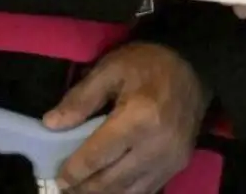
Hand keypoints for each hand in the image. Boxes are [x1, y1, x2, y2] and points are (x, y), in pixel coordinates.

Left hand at [44, 42, 208, 193]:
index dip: (73, 171)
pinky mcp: (178, 166)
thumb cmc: (149, 63)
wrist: (194, 66)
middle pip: (110, 181)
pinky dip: (123, 191)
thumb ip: (80, 99)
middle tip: (62, 187)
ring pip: (127, 191)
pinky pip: (145, 190)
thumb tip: (51, 124)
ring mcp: (170, 160)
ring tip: (81, 189)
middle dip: (82, 188)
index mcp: (139, 119)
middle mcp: (156, 146)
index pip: (97, 156)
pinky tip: (108, 187)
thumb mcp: (111, 69)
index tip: (56, 177)